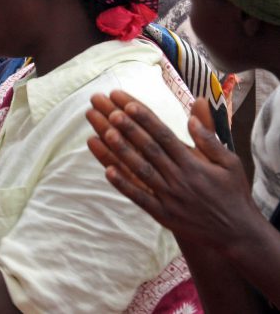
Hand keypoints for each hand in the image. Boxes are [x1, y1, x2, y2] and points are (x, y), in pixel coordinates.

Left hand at [86, 91, 260, 249]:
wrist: (236, 233)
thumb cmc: (232, 194)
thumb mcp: (230, 164)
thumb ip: (210, 140)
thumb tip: (192, 117)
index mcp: (194, 164)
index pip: (165, 136)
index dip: (146, 120)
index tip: (128, 105)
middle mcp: (179, 178)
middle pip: (149, 149)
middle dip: (129, 130)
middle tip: (110, 112)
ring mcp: (169, 197)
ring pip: (141, 171)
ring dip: (121, 152)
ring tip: (104, 134)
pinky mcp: (163, 215)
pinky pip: (140, 198)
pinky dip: (124, 185)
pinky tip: (107, 171)